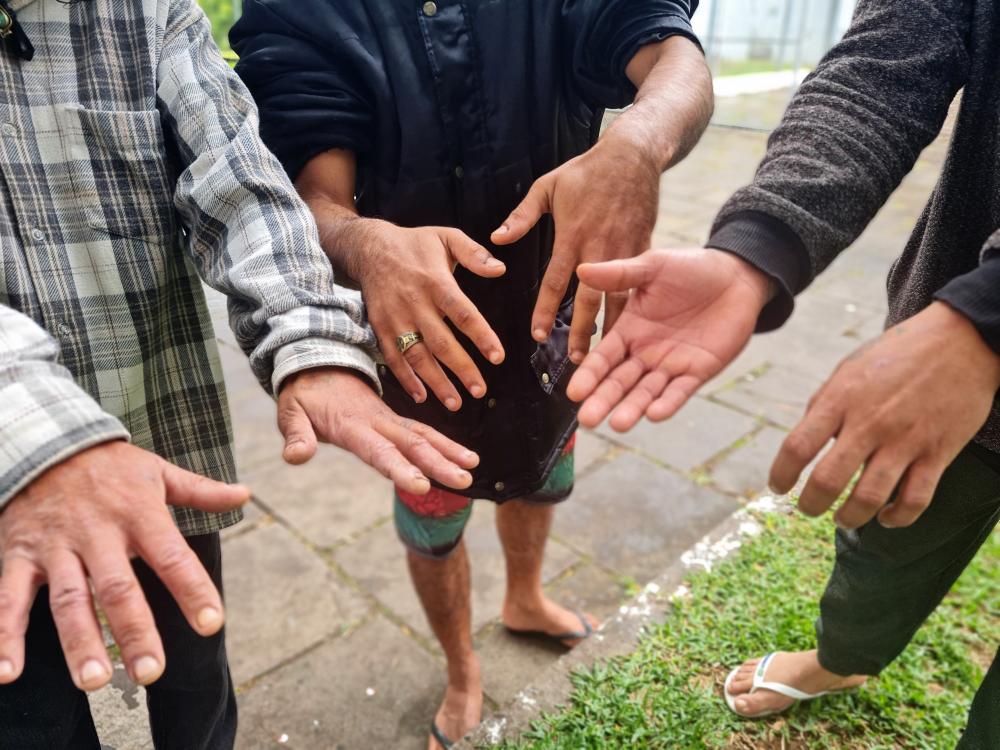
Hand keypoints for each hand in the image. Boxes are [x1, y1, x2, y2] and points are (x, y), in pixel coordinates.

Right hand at [0, 442, 248, 690]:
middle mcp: (98, 534)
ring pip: (68, 600)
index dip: (192, 590)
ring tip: (93, 681)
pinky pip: (8, 598)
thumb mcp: (157, 470)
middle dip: (134, 632)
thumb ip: (201, 490)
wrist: (44, 442)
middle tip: (150, 673)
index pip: (172, 556)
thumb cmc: (110, 466)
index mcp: (139, 514)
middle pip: (118, 588)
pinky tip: (9, 673)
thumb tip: (245, 494)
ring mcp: (56, 548)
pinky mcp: (18, 556)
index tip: (211, 624)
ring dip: (79, 642)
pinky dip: (4, 636)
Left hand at [277, 367, 478, 493]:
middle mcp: (376, 422)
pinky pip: (421, 432)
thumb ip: (296, 436)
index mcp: (352, 425)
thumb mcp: (290, 412)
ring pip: (423, 436)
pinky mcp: (392, 420)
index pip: (378, 451)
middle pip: (411, 444)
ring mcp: (387, 420)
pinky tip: (463, 458)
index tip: (421, 485)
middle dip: (438, 463)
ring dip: (448, 451)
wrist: (315, 361)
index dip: (399, 468)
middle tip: (463, 481)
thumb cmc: (302, 393)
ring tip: (472, 468)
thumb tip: (295, 457)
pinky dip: (444, 444)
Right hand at [356, 221, 505, 409]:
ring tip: (455, 402)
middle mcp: (414, 303)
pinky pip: (393, 358)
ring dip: (436, 382)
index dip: (480, 335)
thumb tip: (500, 269)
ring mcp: (395, 318)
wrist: (369, 247)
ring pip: (417, 356)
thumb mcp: (446, 236)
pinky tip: (422, 396)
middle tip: (480, 391)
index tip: (497, 357)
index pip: (462, 312)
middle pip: (440, 342)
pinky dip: (406, 379)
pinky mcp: (380, 328)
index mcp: (435, 281)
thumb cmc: (415, 244)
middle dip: (461, 369)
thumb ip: (474, 253)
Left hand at [491, 135, 660, 360]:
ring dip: (611, 327)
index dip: (545, 309)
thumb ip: (521, 216)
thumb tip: (496, 240)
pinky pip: (639, 284)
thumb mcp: (547, 187)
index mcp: (572, 235)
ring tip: (606, 354)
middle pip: (589, 298)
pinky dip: (635, 306)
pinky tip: (633, 328)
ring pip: (618, 297)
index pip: (555, 281)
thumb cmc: (586, 171)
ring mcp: (625, 249)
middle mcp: (599, 247)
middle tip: (576, 359)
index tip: (537, 335)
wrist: (633, 155)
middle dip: (582, 331)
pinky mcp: (645, 248)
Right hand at [567, 248, 772, 430]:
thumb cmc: (691, 269)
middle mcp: (644, 353)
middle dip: (603, 400)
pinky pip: (680, 391)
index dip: (589, 375)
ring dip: (632, 408)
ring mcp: (670, 365)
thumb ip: (619, 274)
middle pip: (619, 382)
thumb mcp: (652, 267)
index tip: (574, 392)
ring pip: (646, 393)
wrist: (735, 277)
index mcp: (629, 330)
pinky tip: (654, 414)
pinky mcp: (697, 372)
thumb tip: (582, 270)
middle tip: (587, 420)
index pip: (603, 358)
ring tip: (618, 424)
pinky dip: (668, 403)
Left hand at [770, 302, 999, 528]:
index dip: (780, 474)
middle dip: (810, 504)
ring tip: (842, 519)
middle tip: (807, 509)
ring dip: (850, 517)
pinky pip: (915, 499)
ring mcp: (905, 440)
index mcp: (841, 399)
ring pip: (870, 497)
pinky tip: (886, 518)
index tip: (777, 486)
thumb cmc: (896, 355)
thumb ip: (824, 405)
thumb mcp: (848, 369)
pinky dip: (898, 517)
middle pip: (828, 480)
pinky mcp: (938, 452)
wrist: (960, 341)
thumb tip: (804, 442)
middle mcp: (870, 423)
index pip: (798, 446)